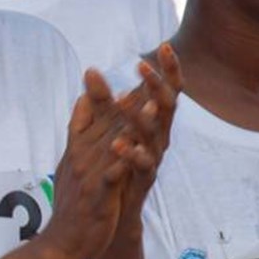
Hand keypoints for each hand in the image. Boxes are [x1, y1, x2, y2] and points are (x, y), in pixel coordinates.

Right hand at [41, 69, 143, 258]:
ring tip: (150, 101)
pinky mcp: (97, 196)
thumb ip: (78, 132)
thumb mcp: (72, 163)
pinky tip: (135, 148)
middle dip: (124, 95)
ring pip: (111, 143)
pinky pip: (111, 174)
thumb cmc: (73, 205)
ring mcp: (89, 176)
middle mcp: (82, 157)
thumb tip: (85, 100)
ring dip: (130, 121)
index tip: (114, 68)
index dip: (102, 90)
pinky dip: (122, 160)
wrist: (62, 244)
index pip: (91, 115)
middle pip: (104, 122)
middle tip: (144, 70)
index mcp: (78, 150)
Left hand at [106, 44, 182, 238]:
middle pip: (167, 108)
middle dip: (156, 86)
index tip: (166, 46)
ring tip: (124, 99)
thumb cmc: (116, 167)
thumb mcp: (107, 129)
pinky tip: (119, 144)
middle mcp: (158, 139)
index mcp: (151, 124)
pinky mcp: (143, 181)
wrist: (115, 213)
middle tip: (142, 67)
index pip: (164, 91)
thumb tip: (90, 70)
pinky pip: (141, 166)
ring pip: (154, 135)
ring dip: (139, 117)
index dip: (169, 70)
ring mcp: (153, 160)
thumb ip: (101, 102)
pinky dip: (131, 154)